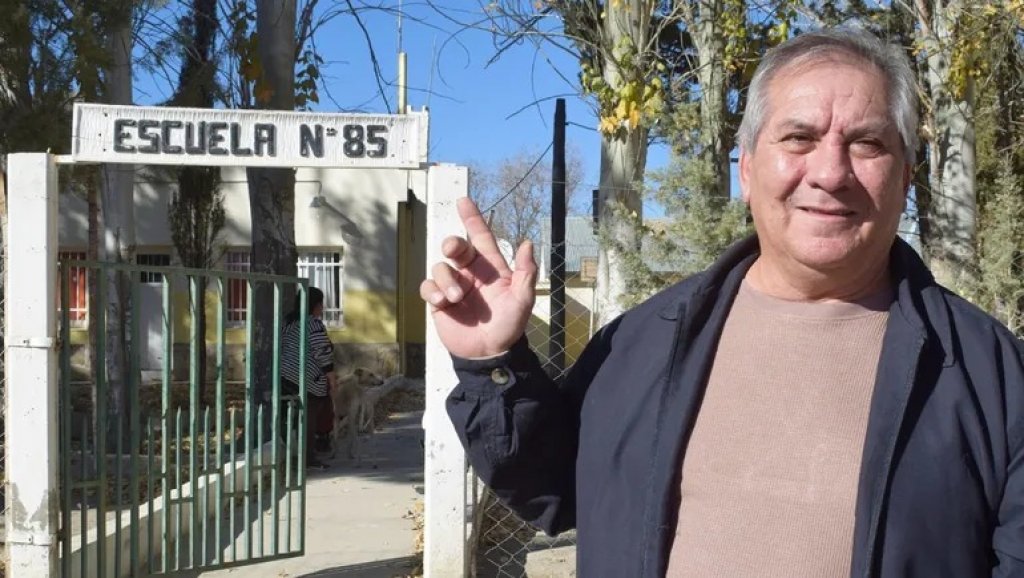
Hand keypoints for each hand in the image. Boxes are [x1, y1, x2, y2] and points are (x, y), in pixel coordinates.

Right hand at [420, 197, 537, 358]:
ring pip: (440, 267)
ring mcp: (453, 286)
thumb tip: (527, 243)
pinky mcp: (439, 301)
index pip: (481, 237)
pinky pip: (428, 287)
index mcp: (490, 268)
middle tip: (452, 250)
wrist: (488, 353)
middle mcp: (470, 273)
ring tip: (456, 297)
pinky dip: (433, 291)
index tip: (463, 201)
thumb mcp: (522, 300)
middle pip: (455, 247)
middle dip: (452, 244)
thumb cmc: (508, 326)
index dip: (473, 219)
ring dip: (446, 279)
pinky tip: (443, 303)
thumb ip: (525, 273)